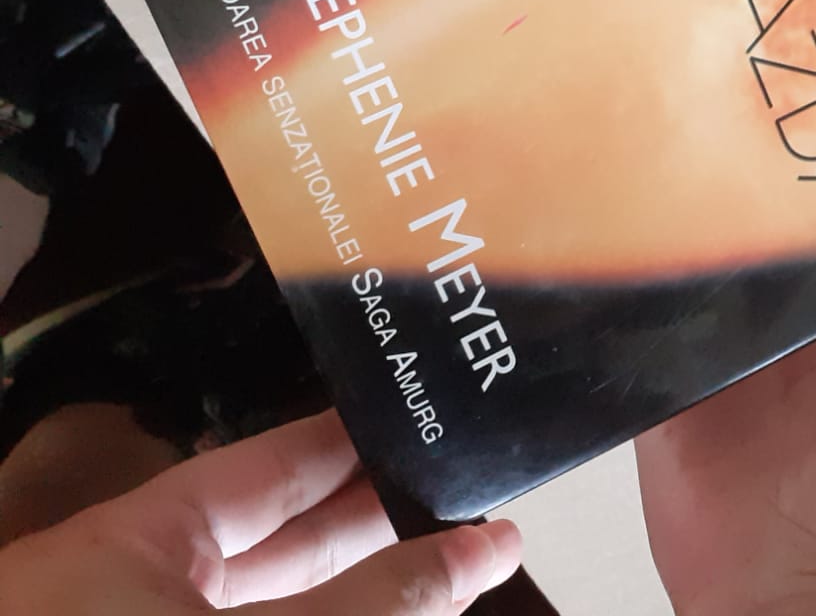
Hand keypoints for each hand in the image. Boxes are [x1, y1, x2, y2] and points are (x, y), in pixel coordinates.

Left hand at [0, 411, 522, 612]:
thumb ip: (377, 602)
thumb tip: (489, 547)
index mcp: (131, 545)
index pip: (266, 468)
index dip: (350, 440)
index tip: (433, 414)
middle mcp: (134, 596)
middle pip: (277, 546)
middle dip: (374, 524)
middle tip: (470, 498)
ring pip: (275, 609)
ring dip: (364, 596)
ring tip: (460, 569)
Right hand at [636, 134, 815, 614]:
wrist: (801, 605)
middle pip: (790, 203)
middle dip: (773, 140)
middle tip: (746, 43)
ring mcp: (740, 341)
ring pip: (715, 239)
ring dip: (695, 187)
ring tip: (671, 91)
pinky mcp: (673, 376)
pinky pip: (646, 305)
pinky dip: (630, 262)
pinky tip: (609, 199)